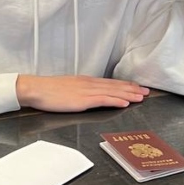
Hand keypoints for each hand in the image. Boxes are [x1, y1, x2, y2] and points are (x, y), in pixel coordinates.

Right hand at [16, 74, 149, 111]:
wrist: (36, 89)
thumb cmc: (48, 91)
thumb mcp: (67, 88)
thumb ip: (79, 90)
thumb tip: (87, 95)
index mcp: (85, 81)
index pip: (109, 82)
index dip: (124, 85)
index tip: (136, 86)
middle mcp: (89, 84)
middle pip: (115, 86)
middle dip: (132, 89)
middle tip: (147, 91)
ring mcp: (86, 91)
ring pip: (112, 92)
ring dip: (129, 94)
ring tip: (142, 97)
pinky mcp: (82, 100)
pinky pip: (103, 100)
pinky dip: (116, 100)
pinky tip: (125, 102)